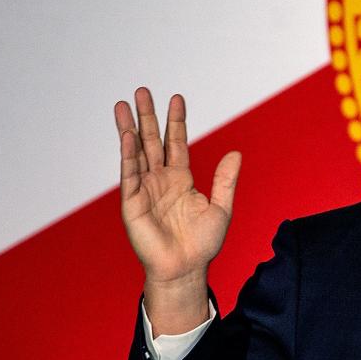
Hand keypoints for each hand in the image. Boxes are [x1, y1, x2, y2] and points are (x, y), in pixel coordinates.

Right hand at [118, 88, 240, 332]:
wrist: (187, 268)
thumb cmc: (202, 243)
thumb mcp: (221, 207)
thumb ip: (226, 180)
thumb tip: (236, 153)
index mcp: (181, 179)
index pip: (176, 143)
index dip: (176, 121)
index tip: (176, 98)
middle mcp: (160, 180)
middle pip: (152, 141)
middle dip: (148, 116)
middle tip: (142, 91)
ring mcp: (145, 189)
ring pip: (136, 152)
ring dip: (130, 128)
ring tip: (124, 104)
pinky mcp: (132, 202)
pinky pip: (130, 174)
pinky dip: (128, 154)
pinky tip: (127, 135)